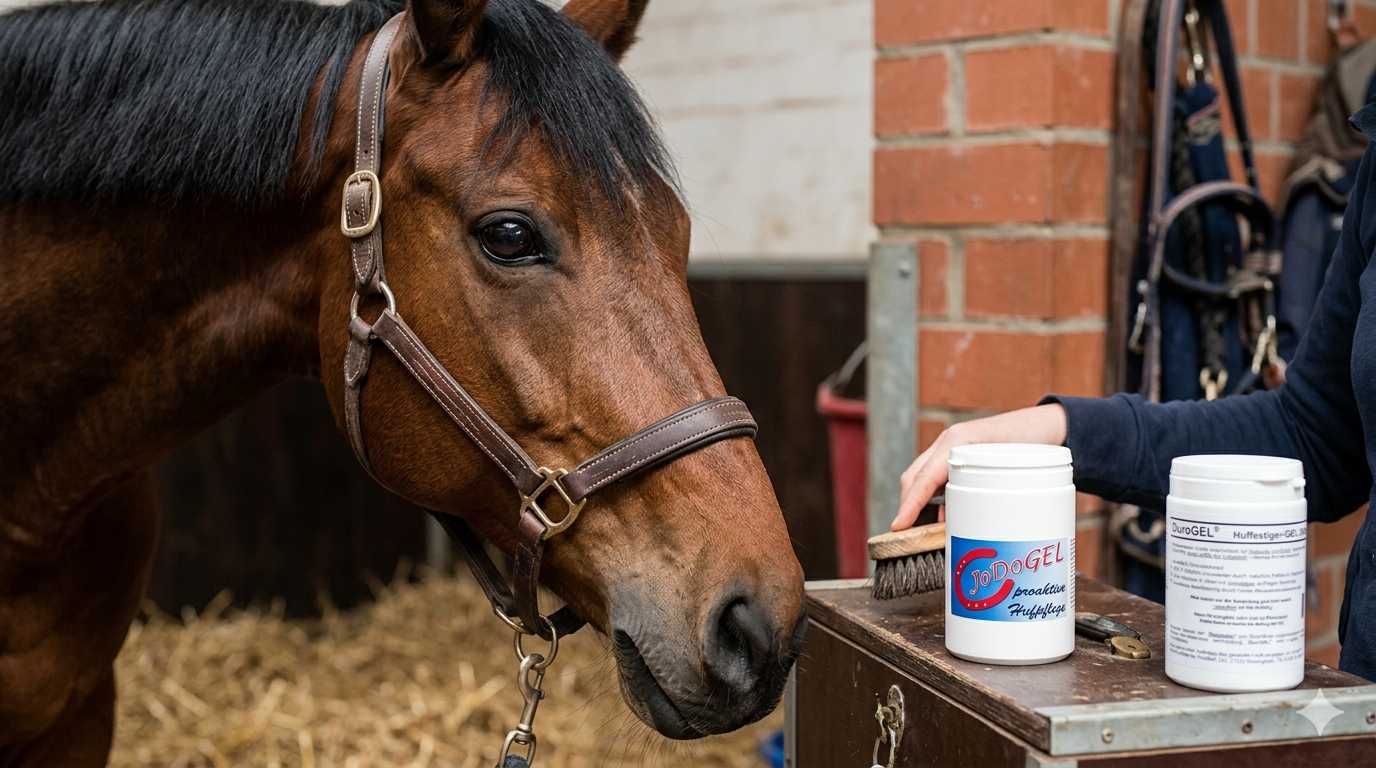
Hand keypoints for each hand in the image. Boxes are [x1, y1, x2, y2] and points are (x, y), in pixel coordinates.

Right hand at [891, 404, 1067, 529]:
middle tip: (907, 536)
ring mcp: (950, 448)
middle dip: (908, 506)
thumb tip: (965, 525)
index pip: (924, 476)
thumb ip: (989, 490)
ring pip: (922, 479)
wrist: (1046, 425)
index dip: (910, 504)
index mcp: (956, 441)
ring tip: (921, 531)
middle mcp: (948, 443)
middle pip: (914, 477)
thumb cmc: (1031, 441)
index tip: (899, 526)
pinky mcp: (956, 456)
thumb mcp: (1012, 466)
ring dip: (918, 504)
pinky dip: (933, 499)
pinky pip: (936, 478)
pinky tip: (941, 517)